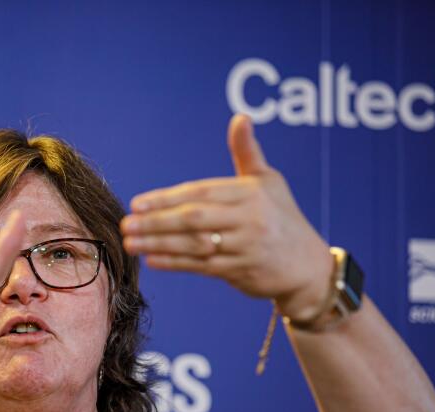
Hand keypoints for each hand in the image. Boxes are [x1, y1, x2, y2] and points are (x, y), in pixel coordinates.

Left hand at [120, 114, 332, 320]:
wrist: (308, 265)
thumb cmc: (282, 217)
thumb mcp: (269, 181)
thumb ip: (247, 152)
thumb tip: (240, 117)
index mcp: (250, 193)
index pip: (200, 193)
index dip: (167, 198)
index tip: (138, 203)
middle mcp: (248, 219)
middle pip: (193, 219)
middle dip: (156, 222)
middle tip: (126, 223)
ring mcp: (245, 247)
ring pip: (194, 244)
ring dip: (158, 244)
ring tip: (130, 242)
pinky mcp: (241, 271)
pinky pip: (202, 266)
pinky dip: (175, 263)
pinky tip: (152, 260)